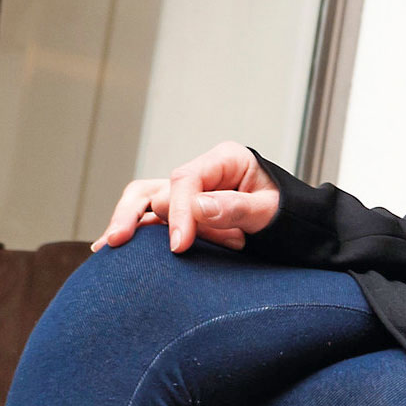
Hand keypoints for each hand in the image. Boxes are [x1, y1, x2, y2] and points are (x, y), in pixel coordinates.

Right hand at [91, 140, 281, 254]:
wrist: (298, 225)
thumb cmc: (288, 215)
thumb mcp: (270, 211)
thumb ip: (236, 208)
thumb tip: (197, 209)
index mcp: (225, 160)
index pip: (186, 180)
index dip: (178, 212)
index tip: (179, 246)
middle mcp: (202, 173)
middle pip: (156, 187)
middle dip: (143, 216)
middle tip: (121, 242)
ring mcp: (189, 193)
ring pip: (144, 199)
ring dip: (127, 220)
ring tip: (108, 245)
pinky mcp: (183, 212)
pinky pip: (150, 216)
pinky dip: (132, 229)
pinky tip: (108, 246)